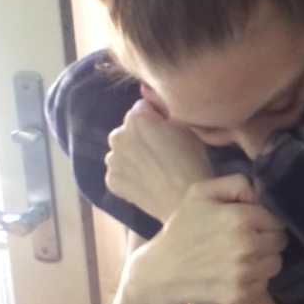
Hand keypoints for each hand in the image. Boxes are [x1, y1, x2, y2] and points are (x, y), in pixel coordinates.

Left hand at [105, 99, 211, 222]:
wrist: (184, 202)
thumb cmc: (192, 161)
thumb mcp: (186, 126)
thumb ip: (165, 109)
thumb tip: (153, 101)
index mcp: (136, 118)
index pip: (143, 108)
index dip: (157, 119)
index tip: (170, 133)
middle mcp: (117, 135)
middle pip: (129, 129)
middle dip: (142, 136)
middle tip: (163, 152)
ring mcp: (112, 160)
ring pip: (122, 150)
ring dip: (134, 155)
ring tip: (155, 169)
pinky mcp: (111, 180)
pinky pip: (119, 171)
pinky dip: (129, 174)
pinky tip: (147, 182)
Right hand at [127, 174, 287, 303]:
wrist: (160, 272)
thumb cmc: (182, 228)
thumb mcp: (200, 193)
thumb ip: (236, 183)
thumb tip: (260, 193)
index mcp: (240, 218)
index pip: (277, 219)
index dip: (266, 220)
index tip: (254, 223)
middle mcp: (246, 246)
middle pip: (280, 241)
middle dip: (268, 238)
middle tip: (249, 239)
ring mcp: (244, 273)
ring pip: (275, 263)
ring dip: (264, 259)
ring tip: (244, 256)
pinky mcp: (239, 294)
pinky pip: (263, 283)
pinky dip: (255, 278)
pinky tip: (236, 272)